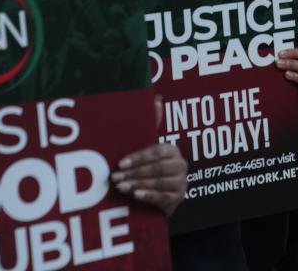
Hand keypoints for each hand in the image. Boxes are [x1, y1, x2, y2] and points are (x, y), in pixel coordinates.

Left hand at [111, 96, 187, 215]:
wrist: (157, 197)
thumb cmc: (148, 169)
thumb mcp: (147, 150)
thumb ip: (151, 126)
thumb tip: (157, 99)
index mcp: (172, 150)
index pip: (157, 151)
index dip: (139, 157)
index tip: (120, 164)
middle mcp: (181, 165)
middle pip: (158, 167)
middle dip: (134, 172)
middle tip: (115, 177)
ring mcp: (181, 182)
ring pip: (160, 182)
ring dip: (139, 184)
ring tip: (121, 187)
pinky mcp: (178, 198)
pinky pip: (163, 197)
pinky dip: (149, 195)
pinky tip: (135, 195)